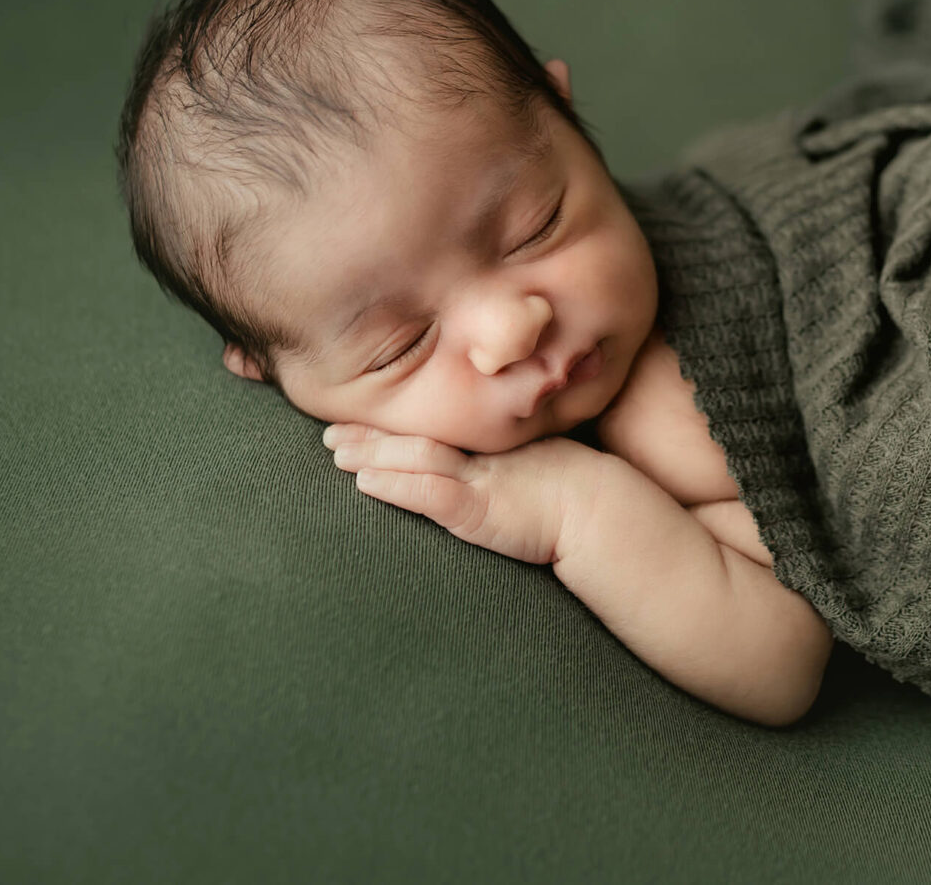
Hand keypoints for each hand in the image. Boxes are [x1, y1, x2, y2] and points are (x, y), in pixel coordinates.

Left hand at [325, 424, 605, 565]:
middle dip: (370, 435)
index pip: (433, 429)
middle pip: (416, 438)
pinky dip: (395, 485)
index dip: (395, 425)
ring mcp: (479, 480)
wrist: (599, 510)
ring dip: (372, 454)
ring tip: (337, 452)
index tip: (360, 420)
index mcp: (490, 446)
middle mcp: (480, 455)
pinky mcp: (478, 508)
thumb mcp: (532, 468)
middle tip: (331, 432)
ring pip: (414, 458)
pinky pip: (428, 493)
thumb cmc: (573, 491)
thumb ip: (504, 466)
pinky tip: (366, 482)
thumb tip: (485, 470)